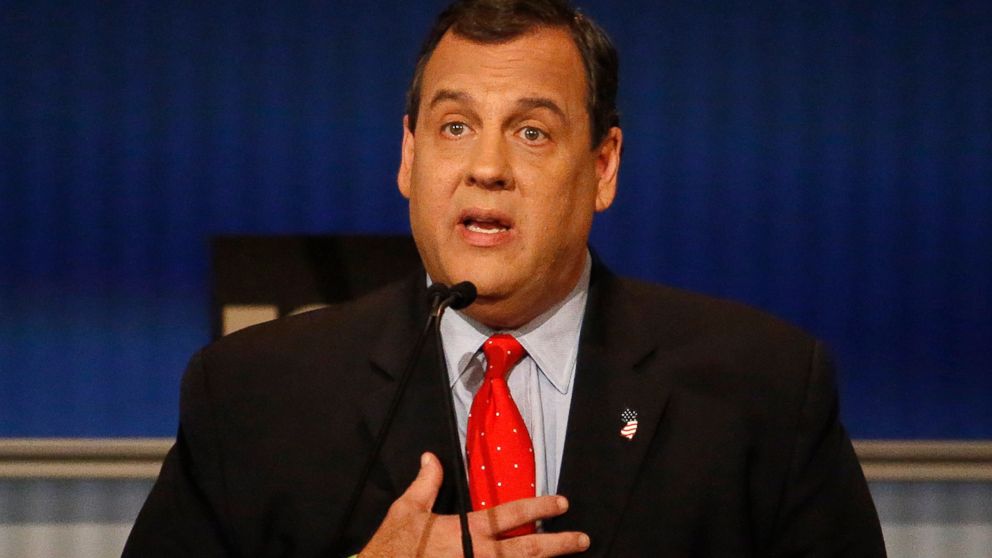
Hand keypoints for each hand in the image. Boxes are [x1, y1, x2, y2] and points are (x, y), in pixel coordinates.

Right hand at [359, 452, 589, 556]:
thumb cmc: (393, 545)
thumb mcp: (408, 509)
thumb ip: (426, 483)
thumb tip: (432, 458)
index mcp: (467, 531)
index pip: (511, 515)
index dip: (540, 508)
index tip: (562, 504)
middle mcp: (479, 556)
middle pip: (528, 550)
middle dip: (559, 544)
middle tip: (582, 539)